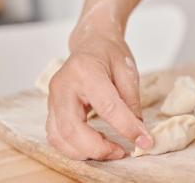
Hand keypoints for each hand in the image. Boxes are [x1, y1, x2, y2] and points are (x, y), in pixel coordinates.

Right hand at [46, 31, 152, 159]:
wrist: (91, 43)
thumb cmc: (109, 53)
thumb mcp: (128, 71)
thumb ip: (131, 101)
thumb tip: (137, 130)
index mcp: (85, 71)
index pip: (107, 106)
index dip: (126, 127)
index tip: (144, 141)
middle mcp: (63, 86)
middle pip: (72, 128)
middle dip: (98, 148)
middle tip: (122, 152)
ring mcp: (53, 99)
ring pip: (59, 137)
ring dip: (85, 152)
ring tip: (110, 150)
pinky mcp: (51, 109)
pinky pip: (56, 136)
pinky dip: (74, 148)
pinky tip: (94, 146)